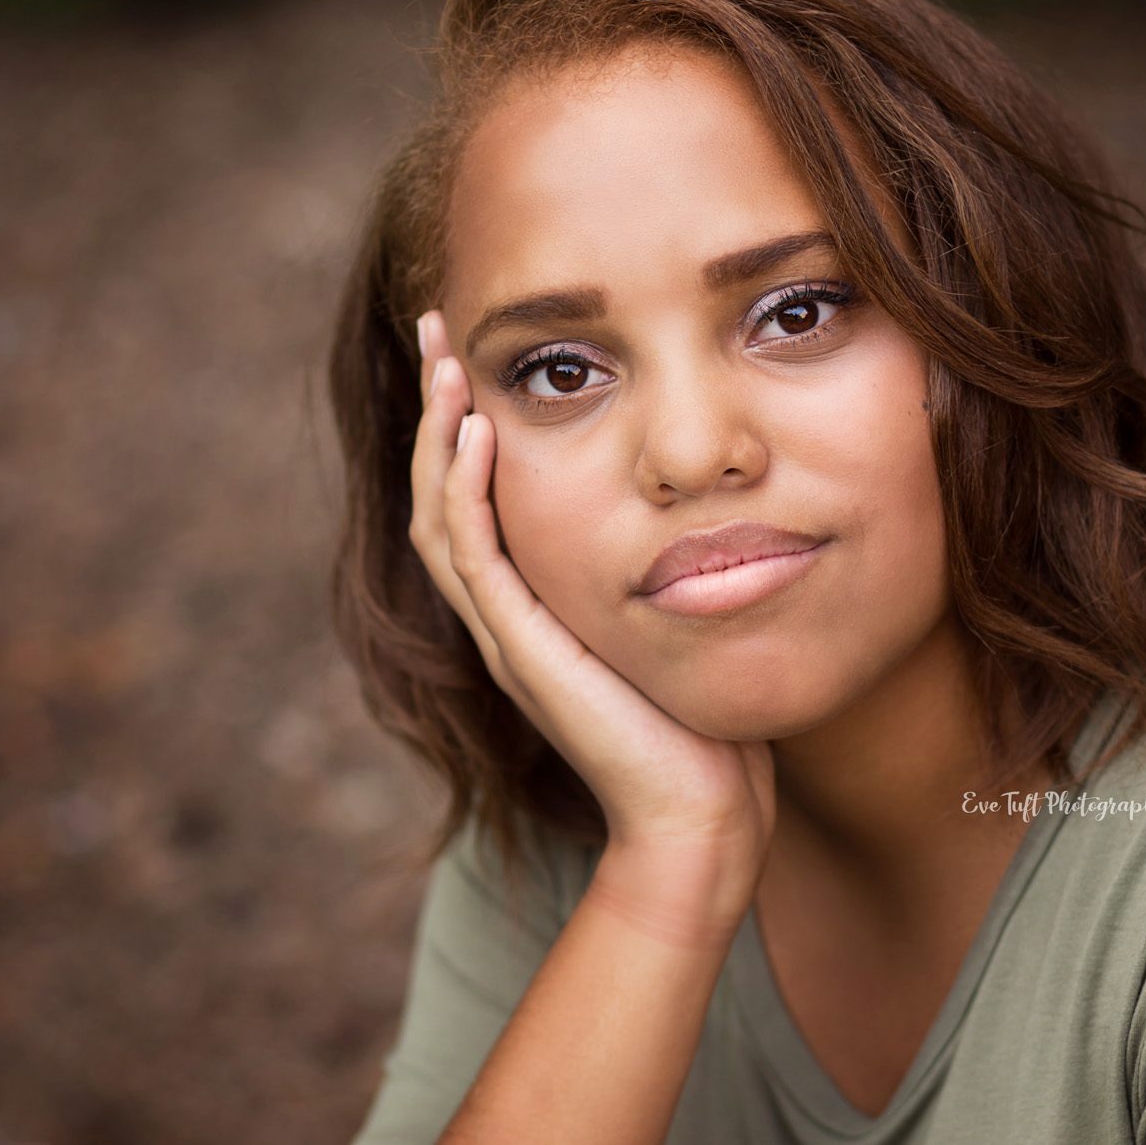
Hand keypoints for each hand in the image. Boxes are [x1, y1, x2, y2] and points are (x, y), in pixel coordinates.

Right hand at [409, 309, 774, 927]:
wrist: (699, 816)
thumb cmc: (704, 727)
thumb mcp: (679, 620)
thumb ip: (669, 565)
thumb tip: (710, 499)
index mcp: (533, 606)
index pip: (474, 497)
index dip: (464, 424)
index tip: (474, 350)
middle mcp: (505, 618)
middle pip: (438, 493)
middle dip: (435, 409)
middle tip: (437, 329)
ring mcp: (506, 637)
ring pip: (441, 517)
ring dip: (438, 435)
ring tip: (448, 363)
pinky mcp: (525, 654)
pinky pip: (475, 559)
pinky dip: (466, 492)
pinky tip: (478, 433)